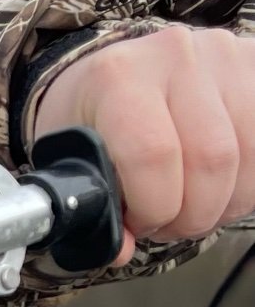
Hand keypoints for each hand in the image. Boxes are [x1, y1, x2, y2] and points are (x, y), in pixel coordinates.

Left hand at [34, 24, 254, 260]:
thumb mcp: (70, 157)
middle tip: (171, 224)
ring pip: (250, 155)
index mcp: (119, 75)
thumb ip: (93, 206)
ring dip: (227, 201)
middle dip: (194, 214)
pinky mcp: (254, 65)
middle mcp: (175, 56)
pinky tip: (221, 186)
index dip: (153, 207)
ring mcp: (224, 57)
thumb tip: (122, 250)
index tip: (141, 223)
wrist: (116, 71)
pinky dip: (248, 181)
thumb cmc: (91, 117)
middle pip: (212, 159)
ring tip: (195, 205)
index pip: (153, 154)